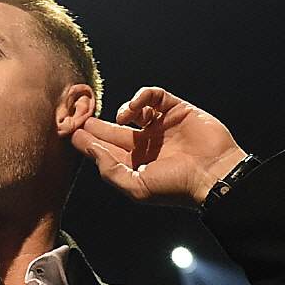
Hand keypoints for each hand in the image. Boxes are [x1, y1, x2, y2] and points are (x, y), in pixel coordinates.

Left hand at [70, 86, 248, 206]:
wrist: (214, 175)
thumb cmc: (177, 187)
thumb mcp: (137, 187)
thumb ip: (110, 169)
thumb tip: (90, 149)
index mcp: (136, 164)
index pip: (105, 150)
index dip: (87, 141)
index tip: (70, 133)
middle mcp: (146, 144)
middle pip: (113, 130)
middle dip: (96, 124)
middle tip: (79, 115)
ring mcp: (161, 126)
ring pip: (133, 111)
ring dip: (122, 111)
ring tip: (120, 119)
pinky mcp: (175, 109)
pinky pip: (154, 96)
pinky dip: (141, 98)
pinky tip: (134, 110)